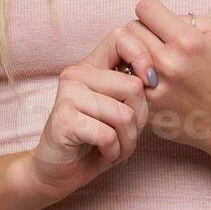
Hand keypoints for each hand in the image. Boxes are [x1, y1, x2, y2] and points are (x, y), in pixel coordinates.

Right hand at [17, 30, 151, 204]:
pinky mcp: (63, 120)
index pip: (122, 36)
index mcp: (91, 65)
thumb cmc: (95, 141)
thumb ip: (133, 89)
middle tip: (126, 134)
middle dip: (139, 119)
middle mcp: (76, 74)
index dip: (142, 57)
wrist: (58, 172)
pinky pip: (108, 135)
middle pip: (132, 86)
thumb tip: (152, 78)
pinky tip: (103, 154)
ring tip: (115, 147)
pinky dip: (113, 151)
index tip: (150, 82)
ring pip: (123, 114)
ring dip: (127, 141)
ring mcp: (67, 95)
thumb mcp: (120, 110)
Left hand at [123, 0, 210, 154]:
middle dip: (142, 31)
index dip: (151, 12)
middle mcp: (168, 63)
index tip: (157, 21)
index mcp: (186, 41)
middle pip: (131, 28)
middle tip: (154, 42)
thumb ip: (188, 17)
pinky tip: (144, 79)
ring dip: (133, 53)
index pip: (146, 8)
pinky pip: (123, 80)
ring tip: (148, 59)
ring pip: (122, 53)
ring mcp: (154, 87)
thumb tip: (163, 18)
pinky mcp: (145, 106)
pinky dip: (130, 76)